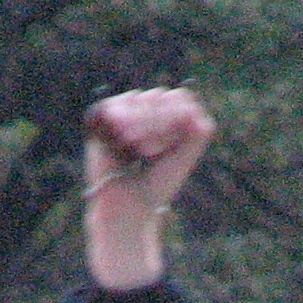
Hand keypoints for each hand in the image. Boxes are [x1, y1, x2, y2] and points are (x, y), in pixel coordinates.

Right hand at [83, 86, 215, 288]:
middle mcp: (148, 111)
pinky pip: (118, 105)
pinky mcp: (103, 117)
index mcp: (169, 118)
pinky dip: (127, 121)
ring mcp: (126, 112)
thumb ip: (199, 131)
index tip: (170, 148)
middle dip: (162, 125)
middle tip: (150, 155)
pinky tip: (126, 141)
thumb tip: (192, 106)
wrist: (130, 206)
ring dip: (146, 125)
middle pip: (162, 95)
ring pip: (143, 98)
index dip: (179, 117)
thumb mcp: (186, 157)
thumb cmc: (158, 185)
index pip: (181, 98)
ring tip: (139, 152)